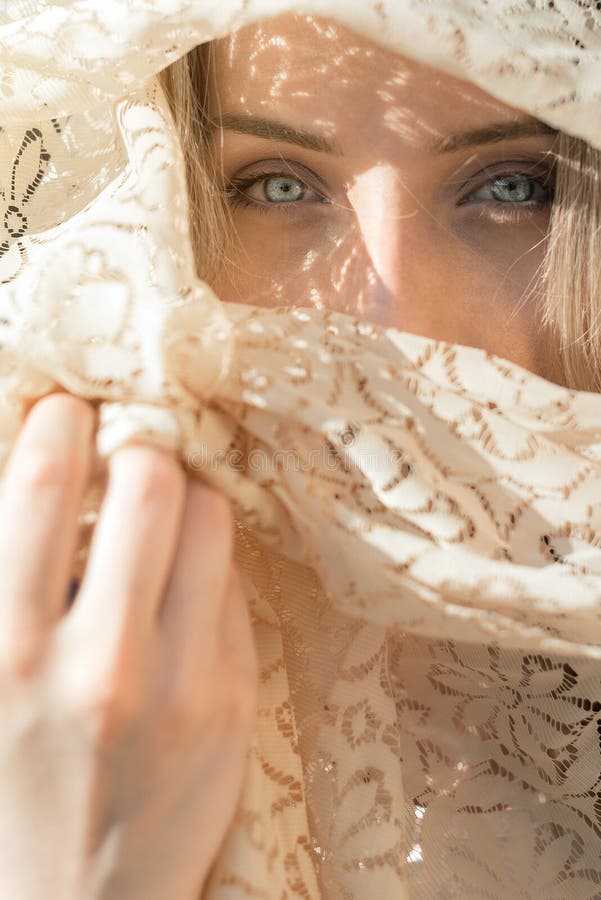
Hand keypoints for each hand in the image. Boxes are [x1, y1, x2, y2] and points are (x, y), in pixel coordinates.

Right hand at [0, 392, 257, 899]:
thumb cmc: (7, 789)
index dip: (62, 422)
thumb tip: (51, 474)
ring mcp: (184, 684)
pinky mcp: (235, 701)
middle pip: (150, 481)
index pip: (46, 484)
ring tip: (159, 511)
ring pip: (209, 518)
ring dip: (183, 494)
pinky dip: (206, 560)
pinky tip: (181, 579)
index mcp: (7, 649)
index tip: (68, 410)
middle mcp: (102, 663)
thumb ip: (11, 579)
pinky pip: (233, 583)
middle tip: (124, 453)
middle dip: (137, 447)